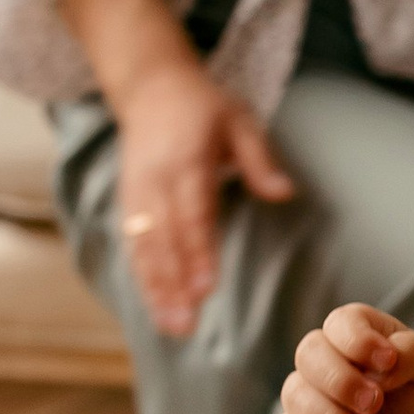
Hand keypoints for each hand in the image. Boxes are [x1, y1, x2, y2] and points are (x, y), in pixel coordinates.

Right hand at [112, 57, 292, 335]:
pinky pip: (133, 246)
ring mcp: (136, 194)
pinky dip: (143, 279)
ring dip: (155, 290)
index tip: (207, 288)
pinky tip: (157, 309)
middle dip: (173, 285)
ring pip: (143, 249)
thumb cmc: (203, 107)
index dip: (197, 253)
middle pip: (163, 241)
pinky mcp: (127, 204)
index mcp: (185, 161)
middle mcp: (155, 181)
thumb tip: (286, 193)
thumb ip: (260, 160)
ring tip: (173, 326)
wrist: (149, 87)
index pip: (192, 214)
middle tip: (187, 324)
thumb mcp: (239, 120)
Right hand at [277, 304, 413, 413]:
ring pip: (296, 394)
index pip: (342, 323)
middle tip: (375, 403)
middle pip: (309, 353)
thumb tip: (381, 366)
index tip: (389, 363)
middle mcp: (329, 359)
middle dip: (341, 380)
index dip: (359, 342)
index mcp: (360, 333)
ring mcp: (313, 396)